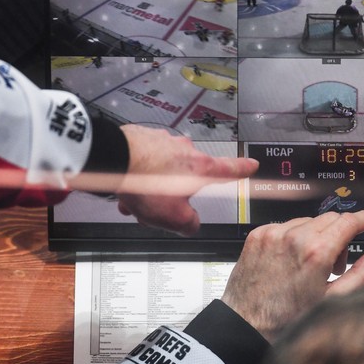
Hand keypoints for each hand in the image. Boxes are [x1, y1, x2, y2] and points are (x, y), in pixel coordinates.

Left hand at [114, 124, 258, 235]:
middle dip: (172, 195)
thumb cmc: (145, 184)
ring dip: (151, 189)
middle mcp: (184, 150)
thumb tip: (191, 224)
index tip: (251, 165)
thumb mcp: (174, 217)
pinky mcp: (142, 139)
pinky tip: (126, 190)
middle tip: (157, 208)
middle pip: (186, 178)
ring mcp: (163, 142)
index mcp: (200, 168)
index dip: (242, 169)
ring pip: (162, 172)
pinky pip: (144, 163)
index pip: (229, 169)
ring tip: (135, 201)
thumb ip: (190, 224)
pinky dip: (138, 177)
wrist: (111, 161)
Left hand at [222, 209, 363, 341]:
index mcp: (315, 253)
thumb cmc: (285, 319)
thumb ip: (359, 276)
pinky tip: (291, 260)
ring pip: (307, 221)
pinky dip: (293, 237)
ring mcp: (272, 234)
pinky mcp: (257, 236)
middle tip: (336, 263)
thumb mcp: (330, 300)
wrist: (246, 324)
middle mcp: (293, 237)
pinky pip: (285, 226)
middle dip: (340, 235)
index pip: (348, 222)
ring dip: (316, 236)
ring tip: (309, 265)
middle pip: (330, 219)